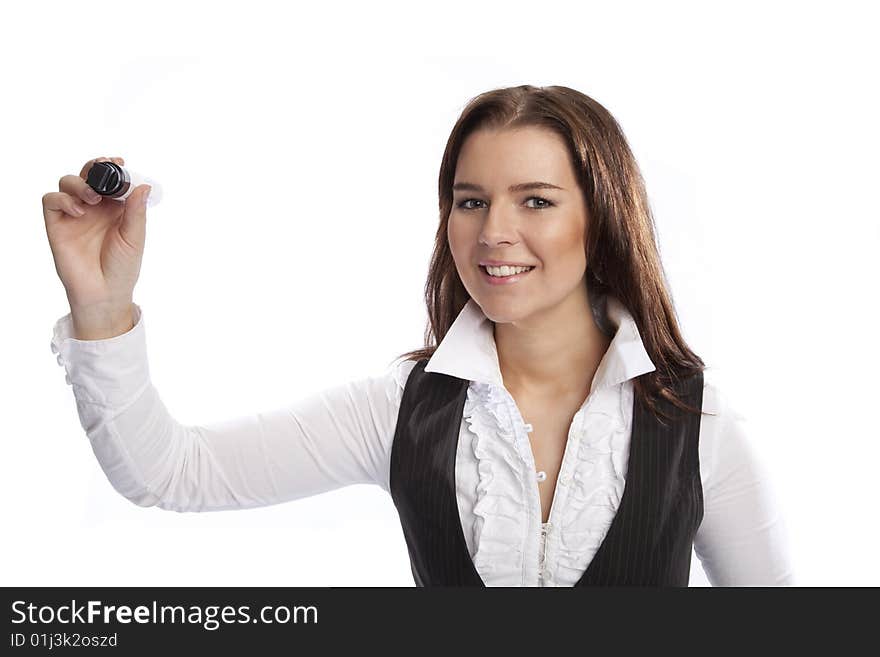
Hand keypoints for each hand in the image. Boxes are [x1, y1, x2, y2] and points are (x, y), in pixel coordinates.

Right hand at [42, 156, 151, 321]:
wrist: (105, 292)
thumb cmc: (122, 267)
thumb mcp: (134, 237)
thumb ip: (136, 211)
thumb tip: (143, 185)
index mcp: (115, 208)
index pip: (110, 180)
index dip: (112, 168)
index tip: (119, 162)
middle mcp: (94, 208)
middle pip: (87, 175)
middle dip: (93, 167)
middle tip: (104, 166)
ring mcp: (74, 215)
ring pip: (68, 183)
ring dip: (79, 183)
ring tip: (93, 198)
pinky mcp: (57, 225)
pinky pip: (51, 201)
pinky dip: (63, 199)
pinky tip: (79, 210)